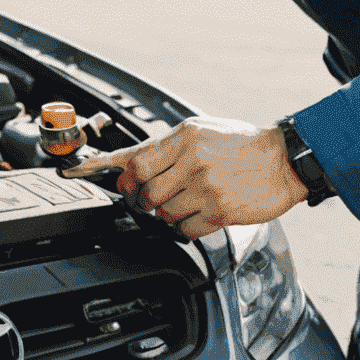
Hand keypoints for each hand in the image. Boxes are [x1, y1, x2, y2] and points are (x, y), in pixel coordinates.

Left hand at [61, 116, 308, 236]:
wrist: (284, 161)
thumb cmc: (242, 144)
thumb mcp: (202, 131)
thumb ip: (168, 146)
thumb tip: (131, 162)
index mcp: (185, 136)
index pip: (134, 160)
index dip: (108, 172)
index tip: (76, 173)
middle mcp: (193, 161)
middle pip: (143, 190)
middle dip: (139, 197)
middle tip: (146, 196)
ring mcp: (206, 188)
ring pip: (162, 212)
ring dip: (165, 212)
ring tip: (183, 200)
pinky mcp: (219, 213)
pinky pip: (184, 229)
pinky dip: (185, 226)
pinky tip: (198, 213)